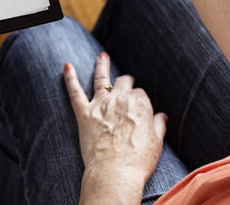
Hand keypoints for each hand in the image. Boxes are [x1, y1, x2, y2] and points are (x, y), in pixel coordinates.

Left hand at [64, 52, 166, 202]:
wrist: (114, 173)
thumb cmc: (138, 162)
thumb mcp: (156, 143)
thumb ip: (158, 126)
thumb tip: (162, 116)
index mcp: (140, 104)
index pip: (140, 95)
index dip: (140, 102)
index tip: (140, 110)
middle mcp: (120, 99)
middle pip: (123, 83)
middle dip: (126, 83)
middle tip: (127, 84)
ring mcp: (101, 104)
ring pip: (101, 78)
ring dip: (102, 66)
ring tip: (102, 56)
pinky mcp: (84, 113)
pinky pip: (75, 91)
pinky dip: (70, 78)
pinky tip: (67, 67)